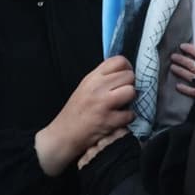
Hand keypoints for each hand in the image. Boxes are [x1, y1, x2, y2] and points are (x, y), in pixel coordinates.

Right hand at [35, 56, 134, 175]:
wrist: (64, 134)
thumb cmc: (76, 112)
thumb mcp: (86, 87)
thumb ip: (103, 78)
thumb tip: (124, 72)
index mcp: (92, 77)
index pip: (119, 61)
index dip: (127, 68)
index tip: (124, 77)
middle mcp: (97, 87)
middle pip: (129, 75)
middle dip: (129, 85)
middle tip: (122, 94)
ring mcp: (103, 103)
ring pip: (131, 91)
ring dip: (130, 101)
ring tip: (121, 105)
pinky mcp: (108, 120)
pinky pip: (130, 114)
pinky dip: (127, 118)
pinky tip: (118, 119)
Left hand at [170, 43, 194, 98]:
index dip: (191, 50)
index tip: (182, 46)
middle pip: (193, 65)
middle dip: (182, 60)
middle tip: (173, 56)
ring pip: (191, 76)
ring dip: (181, 71)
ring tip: (172, 67)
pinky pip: (193, 91)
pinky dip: (185, 89)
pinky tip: (178, 86)